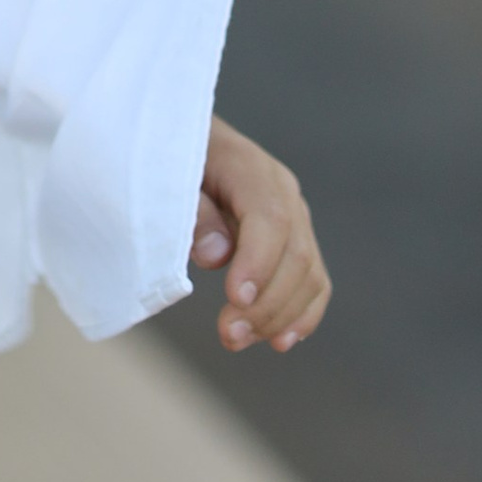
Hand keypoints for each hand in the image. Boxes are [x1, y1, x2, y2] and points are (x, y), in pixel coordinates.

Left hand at [190, 117, 329, 357]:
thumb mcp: (166, 174)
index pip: (270, 217)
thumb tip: (218, 254)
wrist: (187, 141)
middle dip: (266, 304)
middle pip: (295, 253)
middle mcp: (283, 190)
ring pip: (309, 273)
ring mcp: (296, 215)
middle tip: (228, 335)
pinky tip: (279, 341)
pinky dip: (302, 314)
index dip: (258, 262)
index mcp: (250, 167)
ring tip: (238, 340)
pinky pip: (314, 281)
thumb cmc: (170, 159)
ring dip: (280, 317)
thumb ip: (192, 210)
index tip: (236, 299)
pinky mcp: (297, 240)